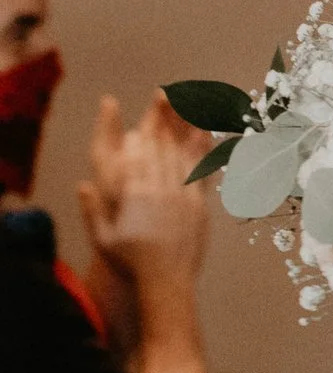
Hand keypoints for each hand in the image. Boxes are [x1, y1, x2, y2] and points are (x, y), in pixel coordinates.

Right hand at [79, 94, 210, 299]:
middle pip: (161, 147)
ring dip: (184, 127)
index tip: (145, 109)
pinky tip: (209, 136)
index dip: (143, 128)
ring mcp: (181, 196)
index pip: (138, 152)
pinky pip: (202, 173)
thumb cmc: (131, 262)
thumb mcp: (103, 239)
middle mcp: (159, 189)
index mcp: (134, 194)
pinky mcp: (198, 206)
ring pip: (182, 154)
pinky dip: (204, 152)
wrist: (165, 280)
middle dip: (163, 117)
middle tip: (168, 92)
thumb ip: (92, 210)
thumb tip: (83, 185)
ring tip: (189, 102)